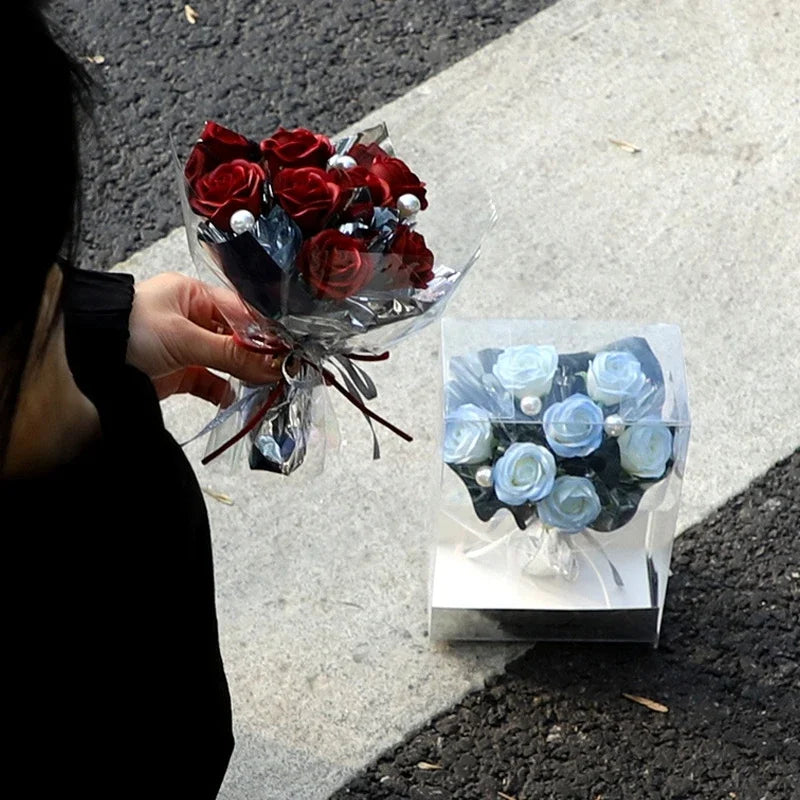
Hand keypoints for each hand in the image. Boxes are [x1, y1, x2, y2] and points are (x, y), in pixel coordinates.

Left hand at [127, 272, 283, 403]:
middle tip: (281, 371)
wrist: (86, 363)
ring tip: (264, 387)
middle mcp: (191, 319)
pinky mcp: (179, 373)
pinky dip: (223, 391)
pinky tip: (234, 398)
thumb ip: (229, 353)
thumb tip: (270, 365)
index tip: (285, 349)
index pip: (239, 311)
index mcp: (192, 295)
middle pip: (235, 338)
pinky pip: (210, 382)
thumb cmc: (127, 332)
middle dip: (257, 355)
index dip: (263, 331)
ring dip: (242, 375)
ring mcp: (185, 347)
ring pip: (225, 361)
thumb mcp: (183, 338)